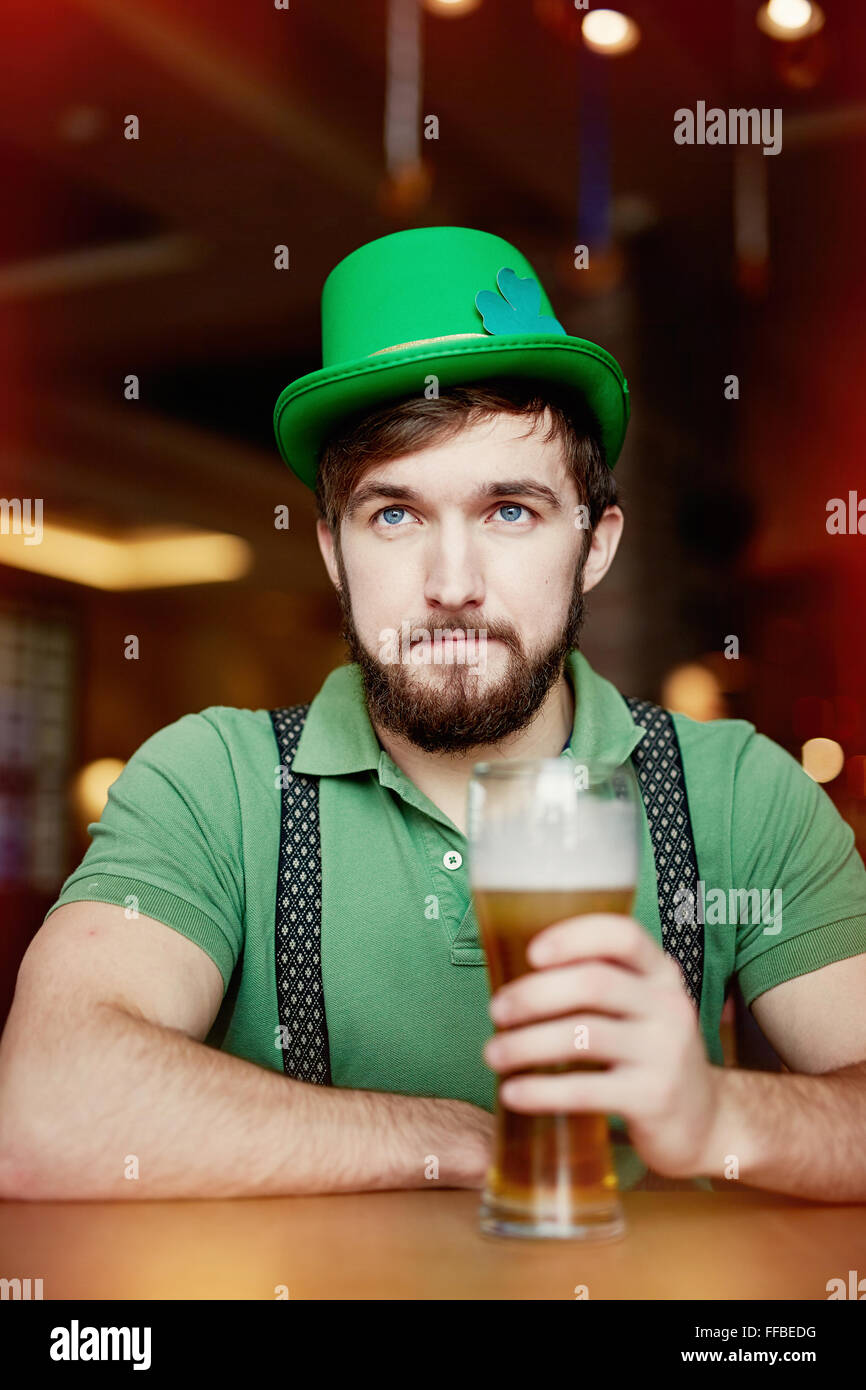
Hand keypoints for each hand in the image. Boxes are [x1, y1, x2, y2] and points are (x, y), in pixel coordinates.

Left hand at [482, 914, 722, 1179]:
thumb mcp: (641, 1008)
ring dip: (526, 1044)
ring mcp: (665, 1053)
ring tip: (493, 1054)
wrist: (705, 1123)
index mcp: (661, 973)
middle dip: (533, 995)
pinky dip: (541, 1090)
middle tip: (497, 1010)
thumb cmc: (652, 1054)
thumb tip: (511, 971)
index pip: (622, 935)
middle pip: (592, 983)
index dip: (573, 937)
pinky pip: (586, 1090)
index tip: (530, 953)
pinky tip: (513, 1093)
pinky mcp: (654, 1098)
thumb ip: (596, 984)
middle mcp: (668, 1005)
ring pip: (582, 1035)